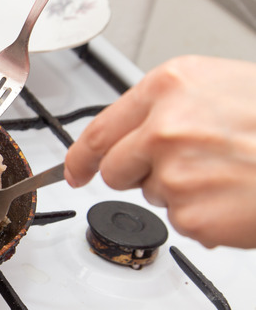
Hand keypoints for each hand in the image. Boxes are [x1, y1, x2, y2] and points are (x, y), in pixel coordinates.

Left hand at [64, 55, 255, 247]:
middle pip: (115, 168)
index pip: (98, 129)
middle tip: (185, 168)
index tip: (74, 171)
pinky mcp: (191, 214)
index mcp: (168, 87)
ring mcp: (175, 174)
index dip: (80, 157)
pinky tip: (234, 195)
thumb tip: (134, 131)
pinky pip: (182, 222)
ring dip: (181, 192)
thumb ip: (170, 106)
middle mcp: (164, 128)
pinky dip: (205, 216)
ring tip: (227, 173)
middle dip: (138, 173)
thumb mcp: (223, 87)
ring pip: (152, 195)